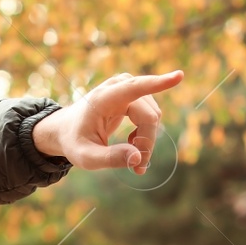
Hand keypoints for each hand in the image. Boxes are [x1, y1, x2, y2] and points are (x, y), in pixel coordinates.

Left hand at [31, 71, 183, 174]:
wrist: (66, 130)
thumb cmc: (74, 142)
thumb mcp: (86, 158)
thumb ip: (111, 159)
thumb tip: (139, 159)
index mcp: (103, 99)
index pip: (135, 88)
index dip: (158, 84)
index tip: (179, 76)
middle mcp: (117, 87)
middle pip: (149, 116)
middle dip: (147, 142)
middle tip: (138, 168)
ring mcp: (126, 88)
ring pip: (153, 116)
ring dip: (147, 139)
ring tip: (131, 154)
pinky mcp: (132, 93)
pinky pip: (151, 114)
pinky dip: (146, 133)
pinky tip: (132, 142)